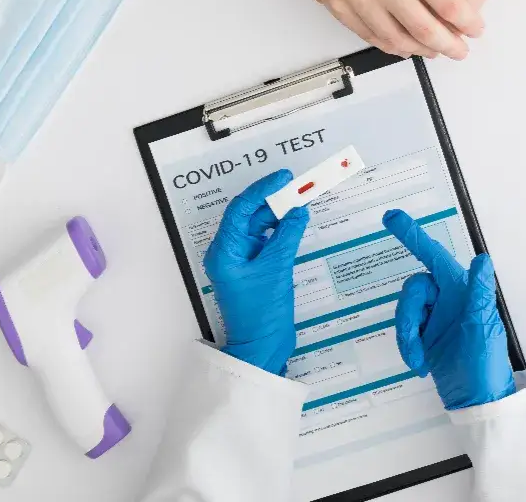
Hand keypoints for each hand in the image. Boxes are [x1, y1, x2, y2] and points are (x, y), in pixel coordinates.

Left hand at [203, 171, 309, 374]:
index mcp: (224, 250)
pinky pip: (267, 242)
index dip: (262, 189)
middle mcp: (229, 252)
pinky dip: (282, 232)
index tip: (283, 178)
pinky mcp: (255, 269)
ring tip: (301, 201)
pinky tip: (297, 223)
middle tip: (297, 186)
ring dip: (279, 215)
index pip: (240, 209)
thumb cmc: (261, 313)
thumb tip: (298, 211)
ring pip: (259, 227)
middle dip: (273, 200)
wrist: (262, 347)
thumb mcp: (277, 269)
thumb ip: (287, 236)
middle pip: (249, 215)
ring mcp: (242, 260)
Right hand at [298, 0, 489, 59]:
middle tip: (461, 52)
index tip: (476, 30)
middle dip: (449, 46)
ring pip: (395, 40)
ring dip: (420, 50)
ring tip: (436, 49)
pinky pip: (368, 35)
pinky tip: (405, 45)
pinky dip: (390, 46)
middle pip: (424, 30)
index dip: (468, 23)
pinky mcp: (337, 3)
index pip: (448, 4)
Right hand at [385, 209, 515, 409]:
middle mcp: (447, 299)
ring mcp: (434, 317)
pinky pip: (404, 329)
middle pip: (413, 288)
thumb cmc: (486, 362)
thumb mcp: (483, 326)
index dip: (413, 236)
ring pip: (405, 309)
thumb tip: (483, 260)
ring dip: (407, 334)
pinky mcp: (423, 334)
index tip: (392, 218)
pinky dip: (407, 345)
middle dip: (408, 314)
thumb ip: (479, 292)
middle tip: (414, 341)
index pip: (435, 256)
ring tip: (418, 358)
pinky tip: (419, 363)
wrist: (476, 400)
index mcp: (462, 290)